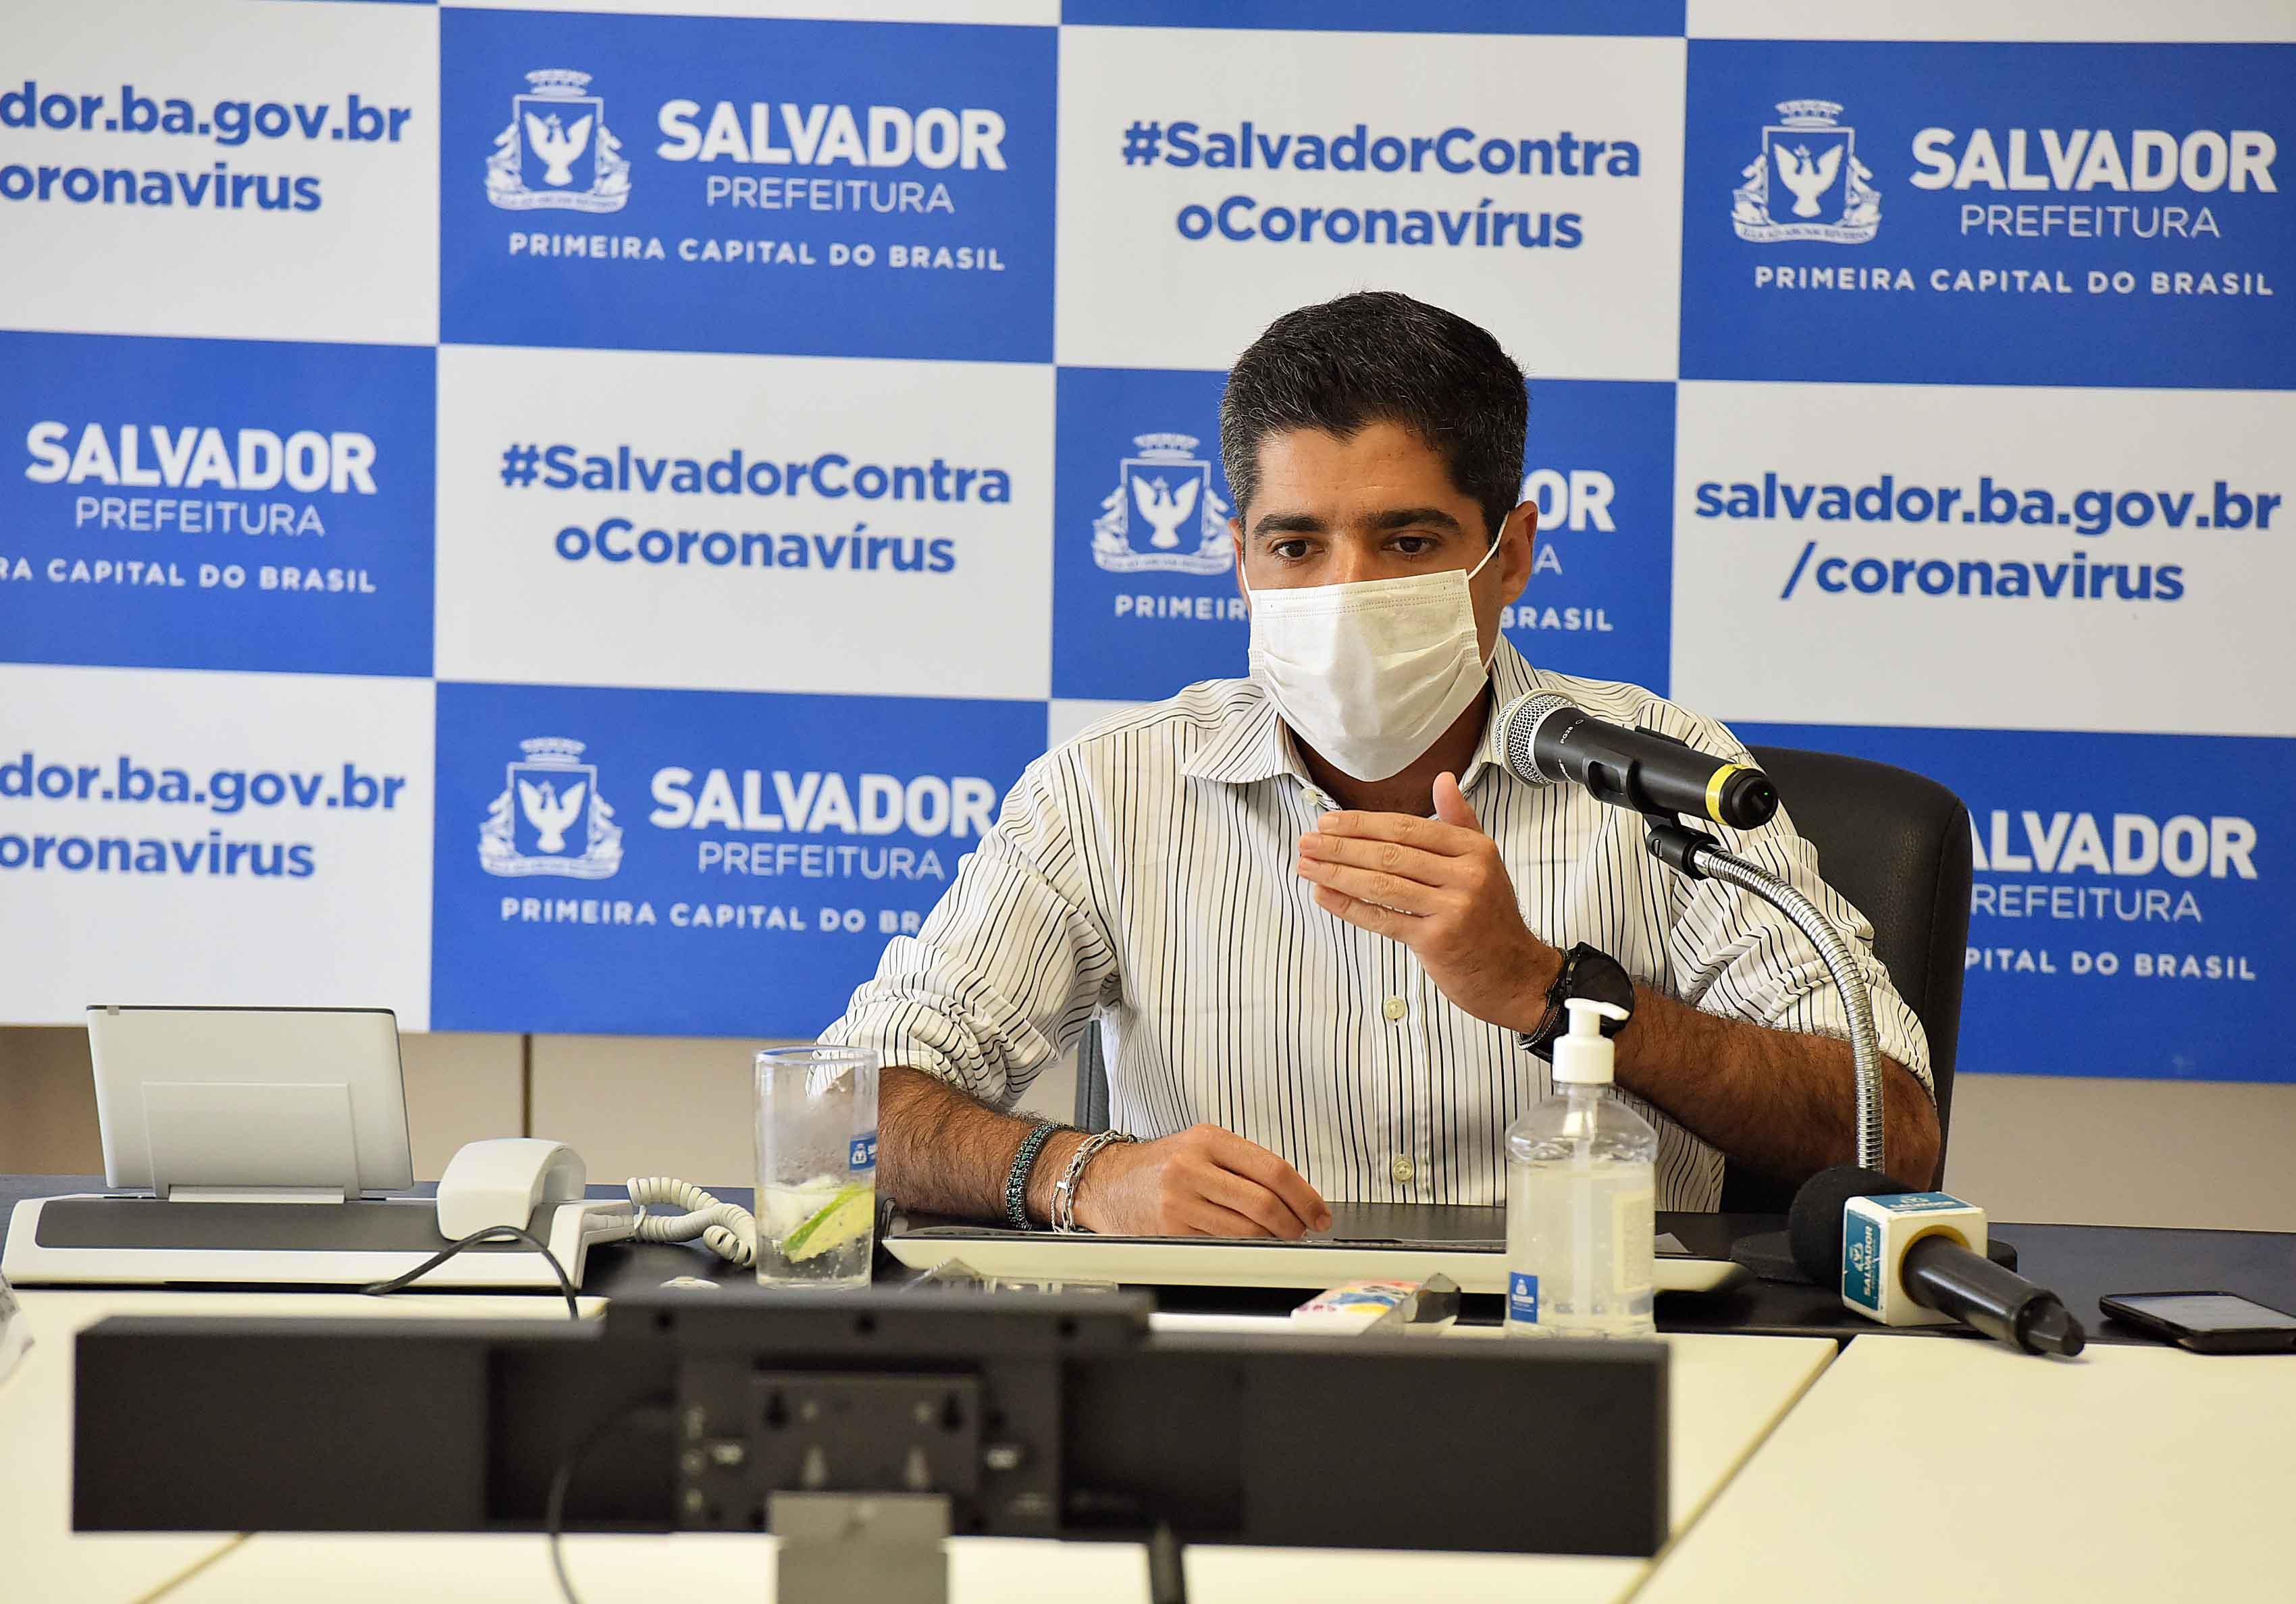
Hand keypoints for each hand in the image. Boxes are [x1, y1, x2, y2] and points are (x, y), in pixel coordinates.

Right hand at [1073, 1124, 1331, 1237]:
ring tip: (1281, 1238)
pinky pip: (1222, 1245)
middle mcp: (1192, 1167)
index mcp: (1207, 1139)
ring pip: (1246, 1230)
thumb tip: (1294, 1194)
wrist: (1106, 1182)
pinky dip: (1245, 1249)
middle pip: (1263, 1202)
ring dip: (1274, 1239)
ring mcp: (1179, 1202)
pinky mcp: (1170, 1231)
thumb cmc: (1159, 1165)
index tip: (1318, 1211)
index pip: (1272, 1168)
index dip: (1304, 1195)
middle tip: (1304, 1229)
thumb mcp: (1199, 1145)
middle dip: (1294, 1222)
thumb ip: (1242, 1162)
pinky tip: (1252, 1245)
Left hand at [1296, 771, 1560, 1032]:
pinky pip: (1383, 919)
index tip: (1328, 821)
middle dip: (1341, 846)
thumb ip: (1459, 820)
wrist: (1513, 973)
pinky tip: (1323, 895)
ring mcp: (1453, 909)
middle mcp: (1467, 875)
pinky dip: (1349, 906)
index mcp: (1474, 849)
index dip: (1363, 824)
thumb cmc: (1491, 915)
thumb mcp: (1484, 861)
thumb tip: (1442, 778)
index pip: (1407, 828)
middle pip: (1390, 854)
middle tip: (1306, 841)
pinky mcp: (1437, 941)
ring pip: (1382, 885)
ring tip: (1306, 865)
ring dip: (1337, 873)